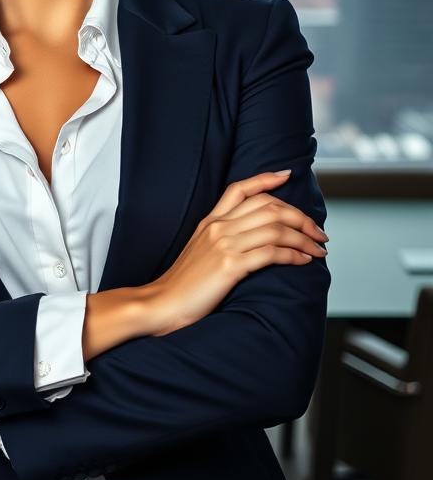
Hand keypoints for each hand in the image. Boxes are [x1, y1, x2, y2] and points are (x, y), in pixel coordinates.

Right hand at [141, 169, 328, 335]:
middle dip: (301, 217)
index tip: (287, 175)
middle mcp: (219, 227)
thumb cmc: (183, 284)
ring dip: (304, 238)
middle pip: (269, 207)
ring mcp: (224, 244)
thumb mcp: (199, 250)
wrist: (162, 303)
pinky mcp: (230, 266)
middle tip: (318, 231)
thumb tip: (249, 237)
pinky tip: (304, 261)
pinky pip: (272, 253)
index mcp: (210, 221)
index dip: (267, 179)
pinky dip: (294, 255)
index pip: (241, 188)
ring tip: (318, 248)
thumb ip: (220, 237)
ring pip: (276, 229)